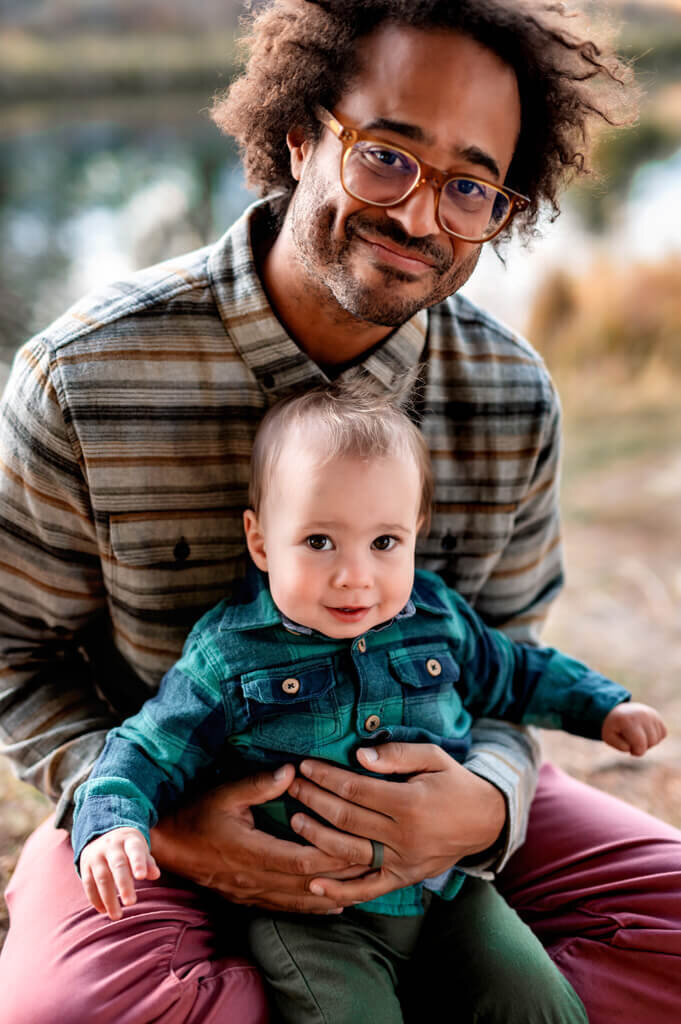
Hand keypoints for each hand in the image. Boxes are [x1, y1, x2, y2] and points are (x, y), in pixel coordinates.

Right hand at [80, 826, 159, 919]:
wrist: (103, 834)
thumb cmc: (129, 848)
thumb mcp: (140, 849)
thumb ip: (148, 862)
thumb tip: (155, 875)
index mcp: (128, 840)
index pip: (134, 850)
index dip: (138, 862)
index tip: (142, 877)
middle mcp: (111, 846)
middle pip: (118, 865)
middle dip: (124, 885)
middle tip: (131, 903)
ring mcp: (96, 855)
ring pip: (101, 877)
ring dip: (108, 898)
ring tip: (117, 915)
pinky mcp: (85, 866)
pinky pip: (88, 884)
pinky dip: (95, 899)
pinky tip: (104, 910)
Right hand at [149, 764, 372, 913]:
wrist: (166, 846)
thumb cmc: (195, 814)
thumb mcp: (224, 792)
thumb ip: (260, 783)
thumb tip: (292, 771)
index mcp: (251, 852)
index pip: (302, 862)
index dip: (333, 857)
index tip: (361, 846)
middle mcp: (254, 879)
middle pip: (307, 885)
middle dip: (343, 877)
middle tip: (375, 866)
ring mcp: (250, 893)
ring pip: (299, 902)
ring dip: (333, 895)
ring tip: (365, 888)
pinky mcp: (247, 898)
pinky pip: (285, 909)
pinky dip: (313, 908)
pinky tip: (334, 905)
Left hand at [286, 742, 505, 907]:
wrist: (485, 821)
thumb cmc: (454, 783)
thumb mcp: (434, 758)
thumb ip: (397, 756)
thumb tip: (360, 755)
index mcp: (410, 804)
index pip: (356, 790)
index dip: (326, 777)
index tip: (304, 766)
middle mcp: (404, 836)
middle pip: (347, 819)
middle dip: (314, 800)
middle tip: (291, 787)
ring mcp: (403, 862)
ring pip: (351, 853)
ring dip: (318, 838)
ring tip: (295, 821)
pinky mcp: (403, 879)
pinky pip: (368, 889)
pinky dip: (341, 891)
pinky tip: (314, 886)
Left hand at [602, 701, 666, 755]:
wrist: (618, 712)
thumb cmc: (613, 727)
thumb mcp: (609, 738)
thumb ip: (621, 746)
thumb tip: (639, 747)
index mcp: (627, 720)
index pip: (640, 744)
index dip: (636, 752)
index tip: (629, 748)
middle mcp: (641, 715)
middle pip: (651, 742)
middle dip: (642, 747)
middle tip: (632, 742)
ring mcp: (651, 714)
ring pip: (657, 739)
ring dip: (648, 742)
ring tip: (638, 736)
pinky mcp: (657, 716)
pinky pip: (663, 733)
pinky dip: (656, 737)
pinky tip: (645, 732)